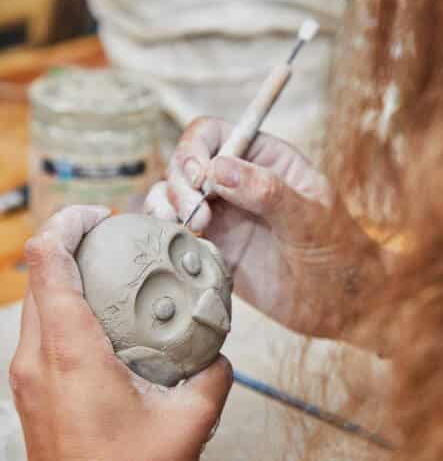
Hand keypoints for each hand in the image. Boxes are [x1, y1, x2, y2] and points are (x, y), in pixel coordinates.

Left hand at [11, 206, 232, 460]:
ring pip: (38, 300)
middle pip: (39, 273)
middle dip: (71, 241)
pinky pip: (42, 328)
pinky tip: (107, 319)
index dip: (67, 224)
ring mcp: (28, 375)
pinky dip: (68, 305)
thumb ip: (212, 376)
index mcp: (70, 353)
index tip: (101, 216)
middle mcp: (37, 357)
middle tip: (115, 237)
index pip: (48, 262)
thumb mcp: (188, 422)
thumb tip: (218, 353)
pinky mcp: (31, 389)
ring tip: (113, 272)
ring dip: (69, 274)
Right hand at [144, 117, 383, 342]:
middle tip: (196, 217)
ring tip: (180, 228)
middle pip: (185, 164)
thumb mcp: (312, 218)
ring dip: (164, 207)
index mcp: (266, 160)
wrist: (340, 303)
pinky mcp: (214, 248)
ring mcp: (224, 215)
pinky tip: (177, 247)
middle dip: (179, 184)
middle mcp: (239, 182)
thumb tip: (218, 168)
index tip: (198, 178)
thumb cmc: (338, 253)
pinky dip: (166, 235)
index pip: (215, 134)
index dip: (195, 148)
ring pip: (174, 197)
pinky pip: (177, 234)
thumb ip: (268, 192)